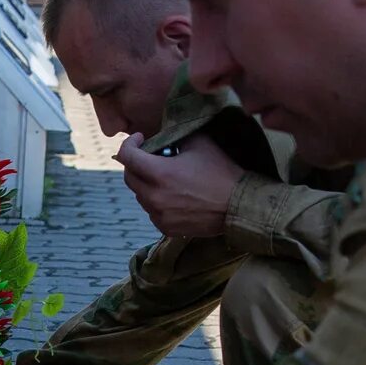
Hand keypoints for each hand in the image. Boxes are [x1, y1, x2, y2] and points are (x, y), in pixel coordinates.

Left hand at [119, 132, 243, 240]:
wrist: (238, 206)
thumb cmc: (221, 172)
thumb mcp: (200, 144)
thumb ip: (176, 137)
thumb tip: (163, 136)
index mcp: (159, 173)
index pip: (127, 156)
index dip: (129, 144)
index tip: (139, 139)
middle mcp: (154, 196)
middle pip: (129, 177)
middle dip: (135, 163)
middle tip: (149, 156)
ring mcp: (159, 215)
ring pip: (140, 195)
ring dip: (147, 183)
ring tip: (165, 177)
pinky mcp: (166, 228)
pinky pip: (152, 211)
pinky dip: (156, 201)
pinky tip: (173, 195)